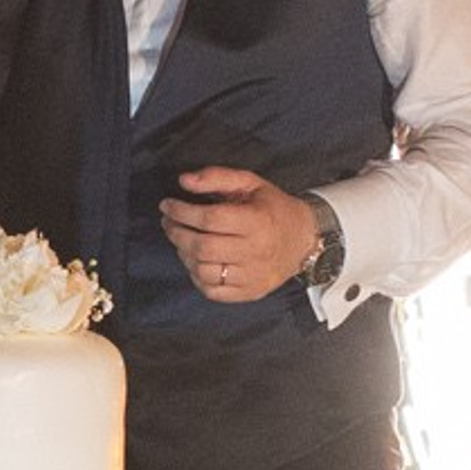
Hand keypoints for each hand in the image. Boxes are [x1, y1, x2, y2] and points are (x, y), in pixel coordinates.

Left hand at [158, 168, 322, 305]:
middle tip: (168, 223)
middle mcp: (256, 251)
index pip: (210, 219)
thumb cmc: (272, 208)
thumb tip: (184, 181)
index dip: (182, 211)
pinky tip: (195, 261)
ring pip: (204, 271)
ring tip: (181, 240)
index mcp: (258, 221)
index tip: (167, 205)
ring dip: (184, 255)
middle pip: (203, 247)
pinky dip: (196, 276)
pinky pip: (213, 291)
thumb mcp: (250, 183)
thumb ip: (217, 177)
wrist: (303, 239)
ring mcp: (253, 276)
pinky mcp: (249, 292)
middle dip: (177, 233)